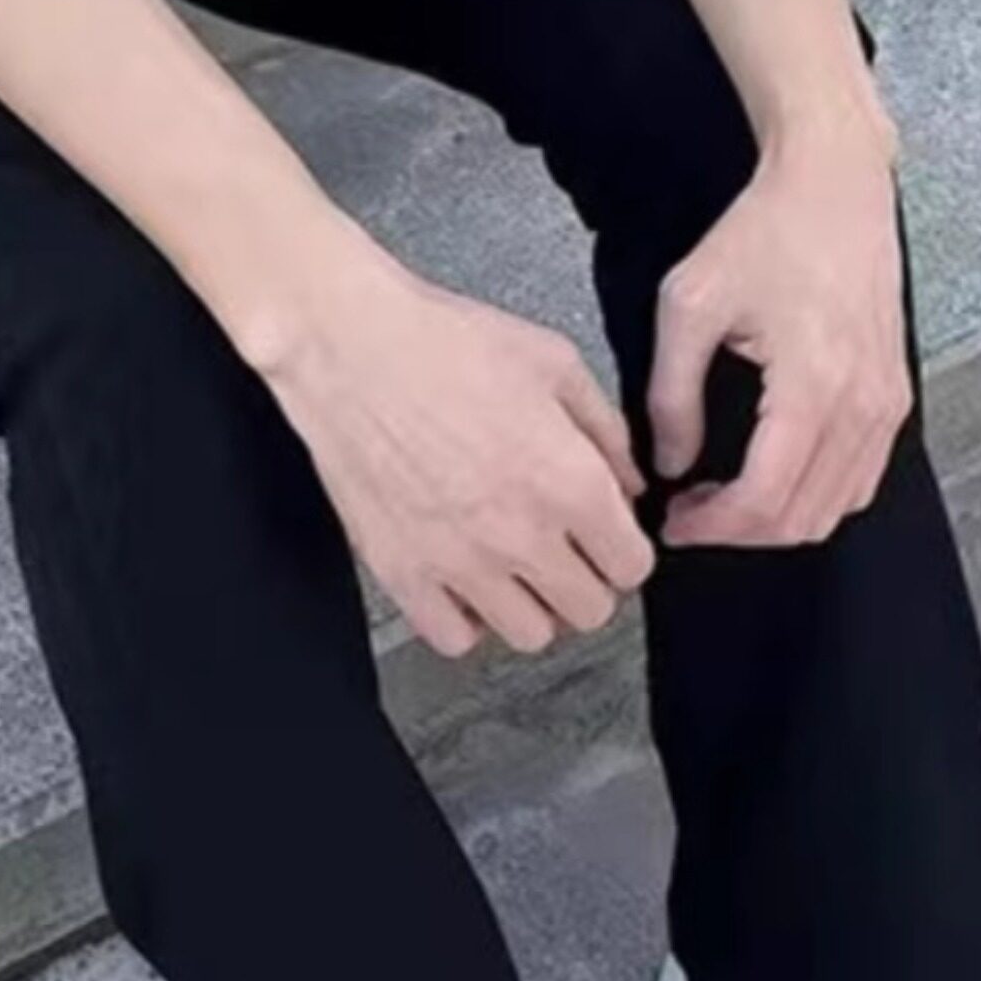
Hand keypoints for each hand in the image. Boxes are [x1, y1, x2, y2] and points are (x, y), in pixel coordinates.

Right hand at [255, 248, 654, 657]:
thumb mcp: (553, 362)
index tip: (608, 536)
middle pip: (589, 610)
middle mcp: (521, 535)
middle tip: (567, 549)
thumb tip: (629, 482)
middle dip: (587, 579)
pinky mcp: (401, 571)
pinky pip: (454, 638)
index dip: (625, 548)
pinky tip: (464, 581)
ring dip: (532, 604)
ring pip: (529, 635)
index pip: (632, 566)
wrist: (349, 345)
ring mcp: (459, 562)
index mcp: (570, 482)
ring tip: (516, 567)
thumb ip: (606, 431)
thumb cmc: (445, 342)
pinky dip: (466, 619)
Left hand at [650, 109, 909, 550]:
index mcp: (812, 386)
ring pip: (837, 508)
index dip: (711, 528)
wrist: (836, 184)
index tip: (672, 522)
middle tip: (689, 513)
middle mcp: (863, 405)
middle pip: (803, 518)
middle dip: (740, 531)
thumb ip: (672, 394)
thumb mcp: (690, 305)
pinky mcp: (896, 395)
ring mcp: (888, 404)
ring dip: (778, 519)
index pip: (764, 501)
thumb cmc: (764, 232)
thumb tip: (671, 464)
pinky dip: (817, 496)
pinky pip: (861, 478)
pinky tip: (772, 472)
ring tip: (723, 497)